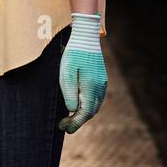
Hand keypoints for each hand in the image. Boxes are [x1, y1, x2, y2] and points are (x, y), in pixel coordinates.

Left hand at [58, 13, 106, 133]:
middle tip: (63, 125)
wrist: (86, 37)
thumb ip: (69, 94)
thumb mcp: (66, 74)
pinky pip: (96, 98)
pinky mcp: (102, 79)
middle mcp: (100, 88)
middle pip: (91, 112)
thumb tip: (72, 109)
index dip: (74, 123)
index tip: (64, 129)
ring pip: (94, 106)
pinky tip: (78, 104)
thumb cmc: (73, 55)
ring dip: (83, 114)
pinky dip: (88, 105)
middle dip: (78, 121)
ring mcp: (103, 83)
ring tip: (69, 117)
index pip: (84, 113)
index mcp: (91, 88)